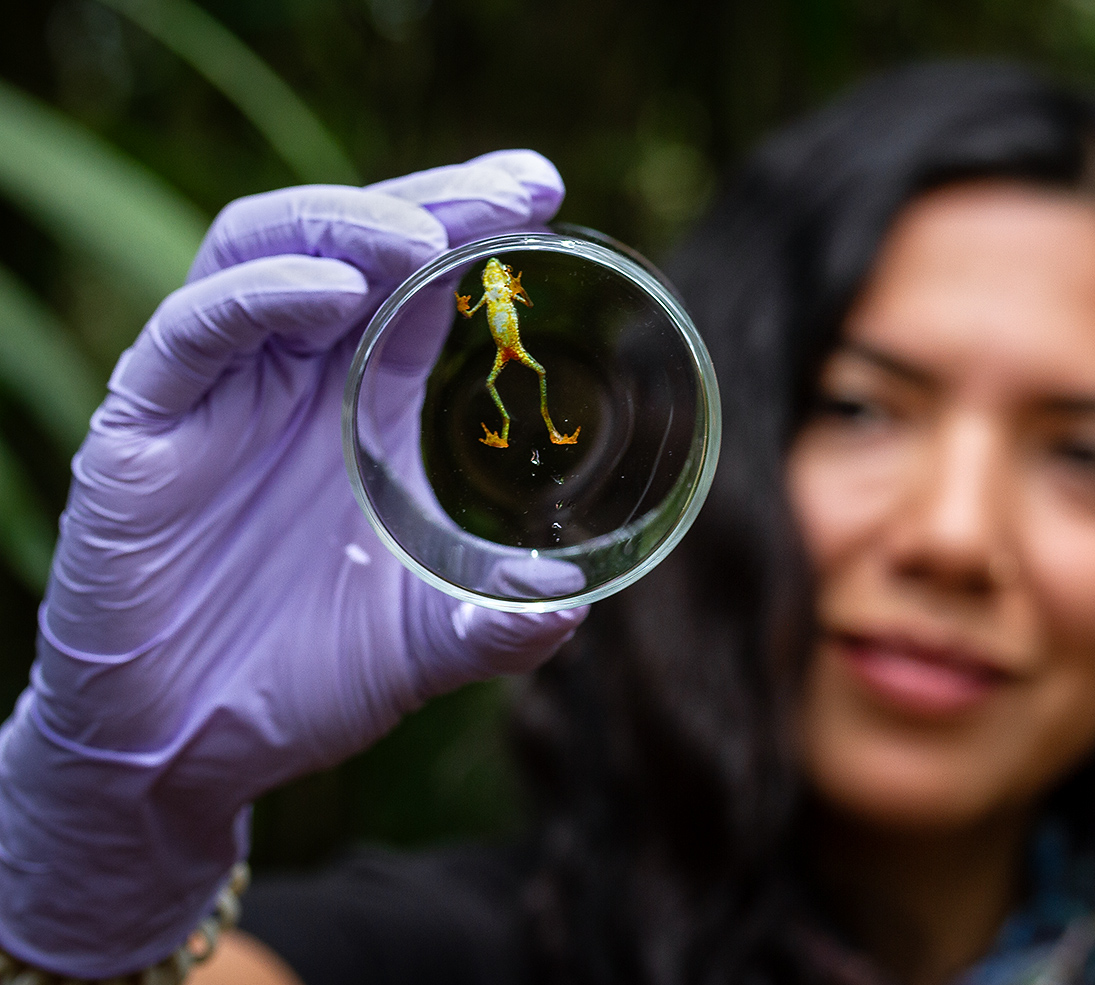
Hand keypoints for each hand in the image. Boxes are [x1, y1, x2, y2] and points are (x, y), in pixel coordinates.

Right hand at [0, 151, 585, 977]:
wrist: (185, 755)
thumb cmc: (307, 681)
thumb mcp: (426, 645)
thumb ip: (500, 623)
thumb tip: (576, 601)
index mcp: (363, 403)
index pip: (419, 279)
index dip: (476, 225)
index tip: (545, 194)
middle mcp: (292, 379)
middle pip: (351, 238)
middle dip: (435, 199)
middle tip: (519, 188)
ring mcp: (214, 394)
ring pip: (260, 250)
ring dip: (345, 224)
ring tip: (427, 237)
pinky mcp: (142, 430)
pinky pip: (189, 332)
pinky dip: (257, 297)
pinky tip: (329, 292)